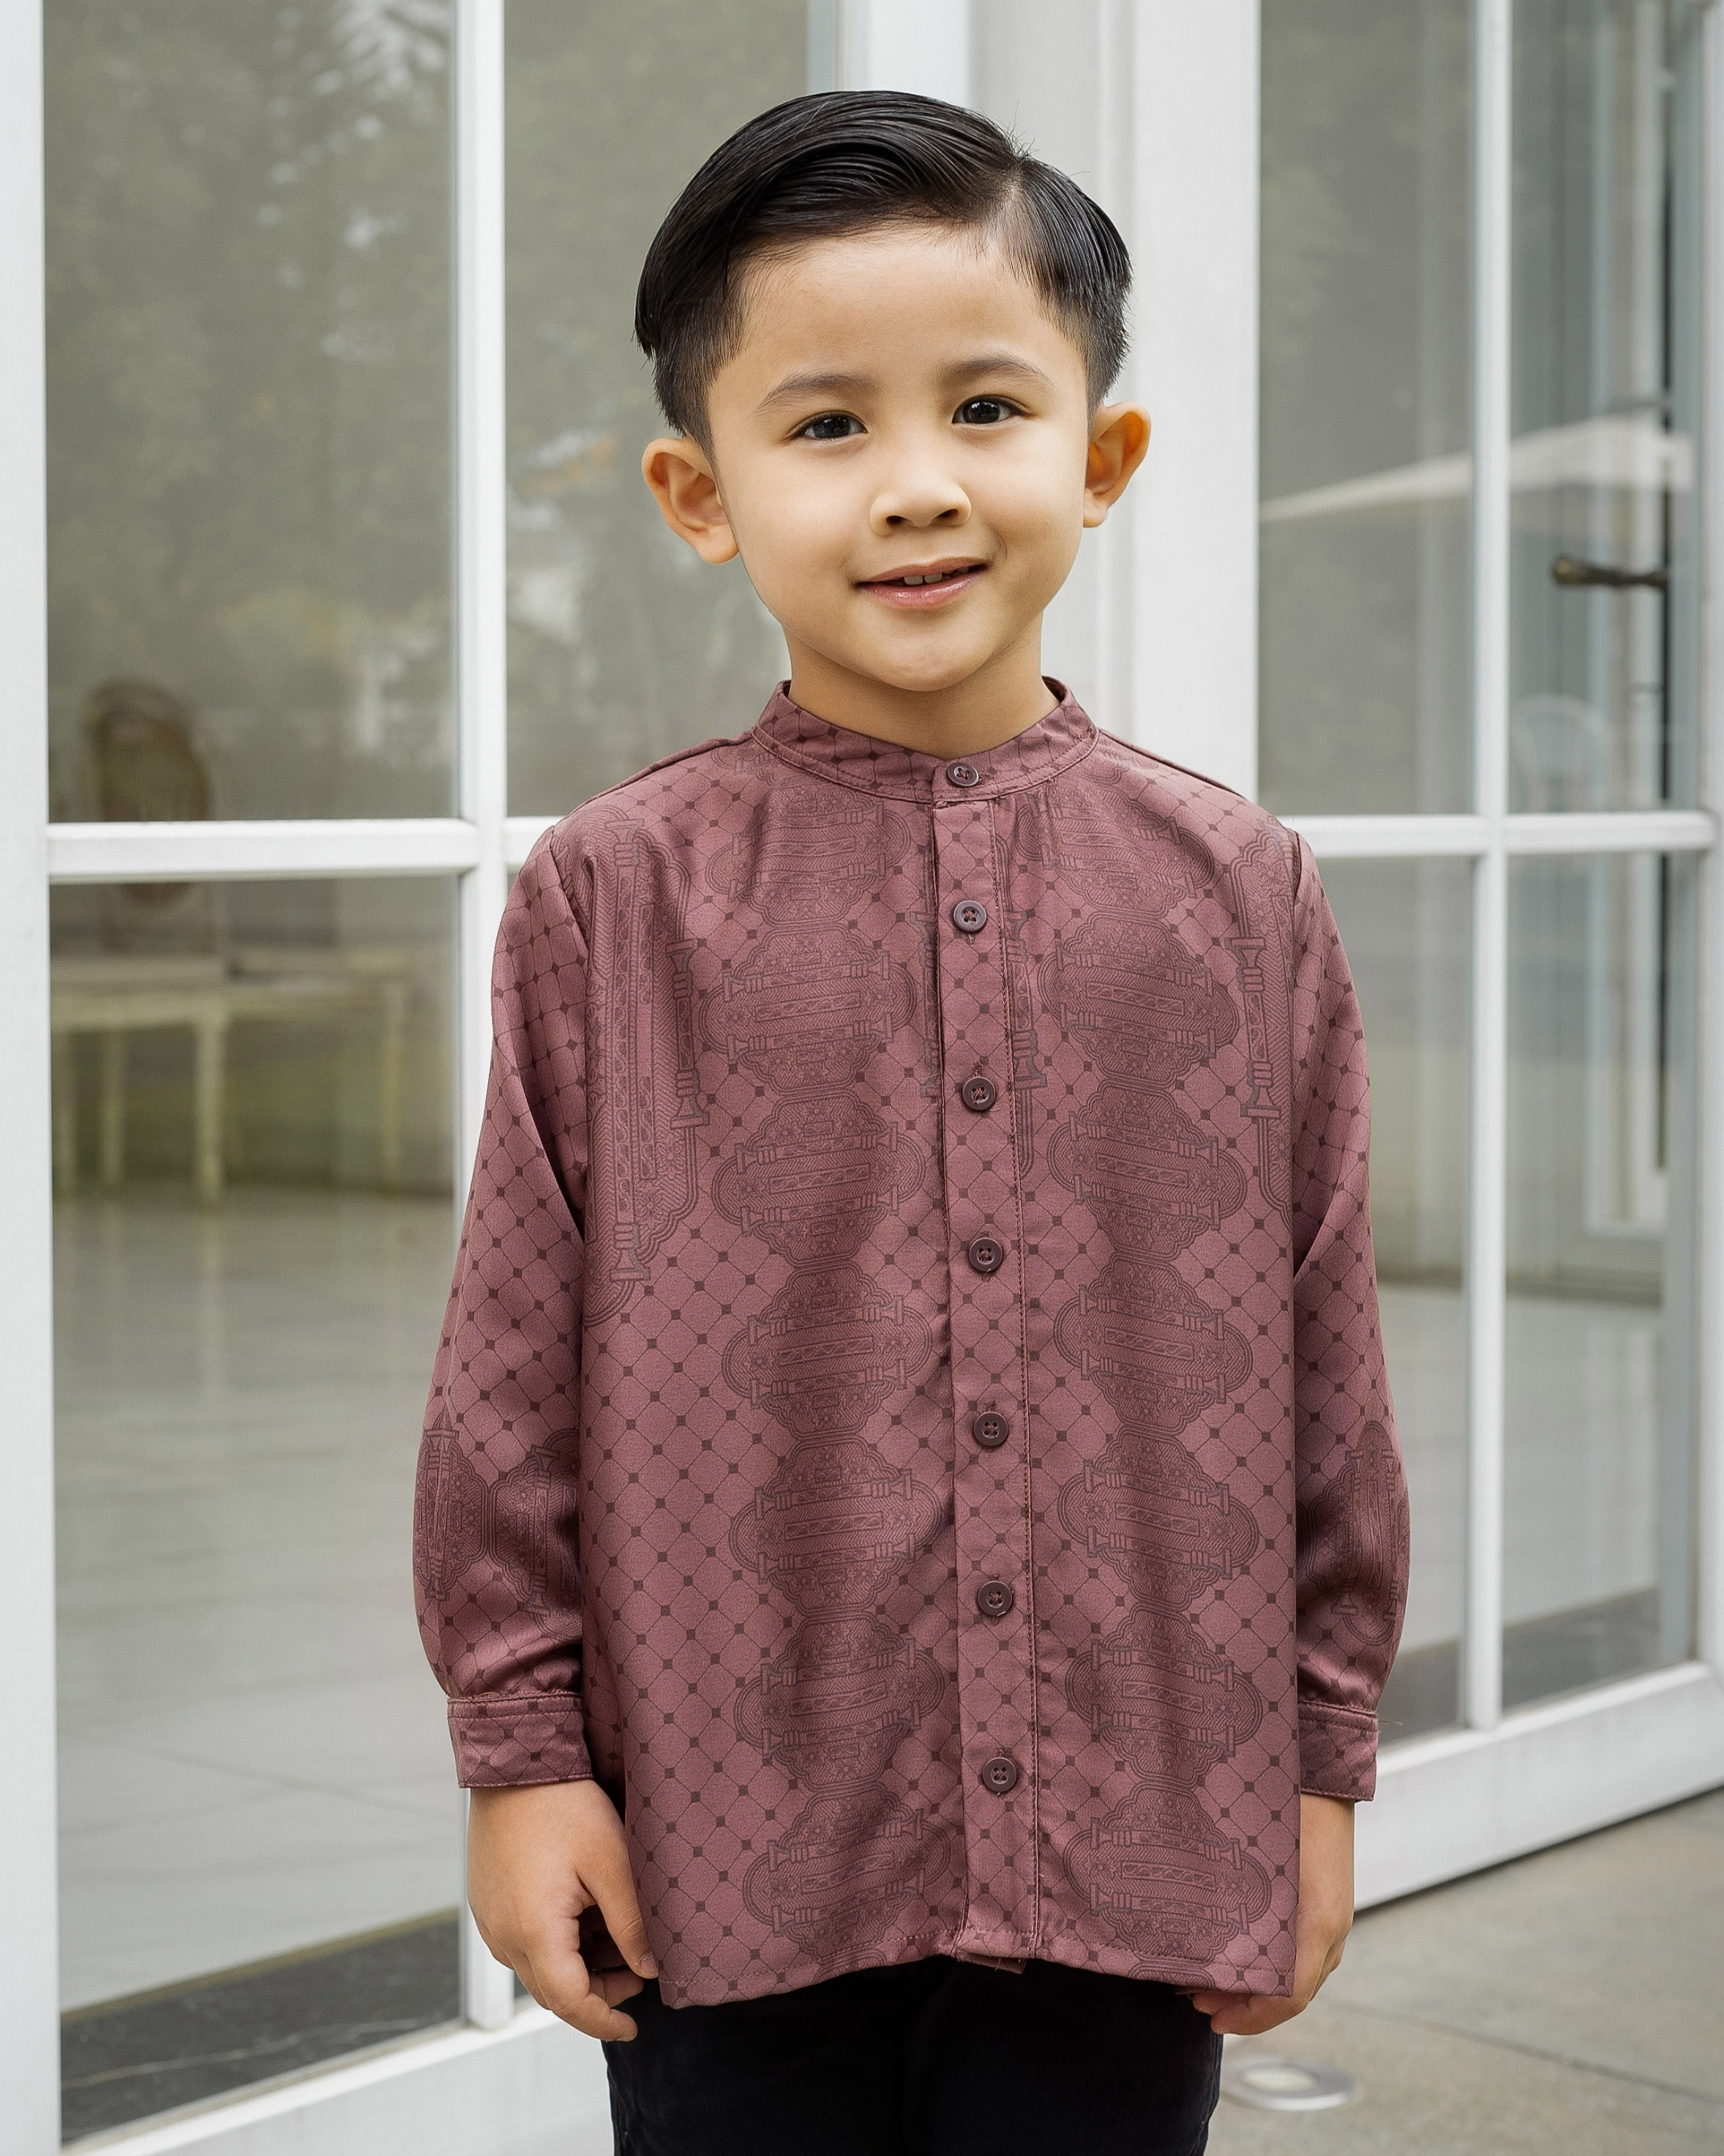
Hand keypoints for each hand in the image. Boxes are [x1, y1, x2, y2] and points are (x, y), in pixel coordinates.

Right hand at [467, 1780, 655, 2041]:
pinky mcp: (488, 1902)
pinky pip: (523, 1942)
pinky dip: (557, 1945)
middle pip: (552, 1990)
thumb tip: (650, 1969)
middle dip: (597, 1993)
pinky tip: (586, 1918)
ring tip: (619, 1939)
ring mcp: (491, 1919)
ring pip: (538, 1967)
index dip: (603, 2020)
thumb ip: (631, 1923)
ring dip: (578, 1967)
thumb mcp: (611, 1863)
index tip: (633, 2028)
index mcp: (533, 1931)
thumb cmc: (564, 1805)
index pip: (569, 2002)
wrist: (515, 1761)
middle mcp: (503, 1935)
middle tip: (639, 1972)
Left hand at [1188, 1792, 1353, 2035]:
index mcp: (1317, 1928)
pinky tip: (1236, 1948)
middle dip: (1242, 2005)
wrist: (1319, 1774)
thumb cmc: (1289, 1813)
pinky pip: (1299, 1950)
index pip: (1288, 1999)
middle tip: (1196, 1997)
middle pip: (1289, 1994)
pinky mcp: (1324, 1904)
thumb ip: (1243, 1910)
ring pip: (1293, 1974)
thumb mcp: (1261, 1865)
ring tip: (1208, 1978)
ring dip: (1253, 1984)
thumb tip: (1206, 1948)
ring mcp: (1330, 1919)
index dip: (1249, 2018)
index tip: (1211, 2018)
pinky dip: (1268, 1961)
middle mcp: (1329, 1932)